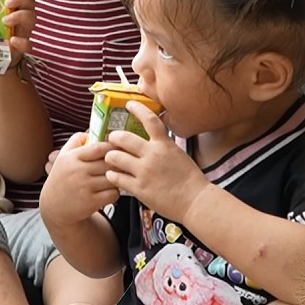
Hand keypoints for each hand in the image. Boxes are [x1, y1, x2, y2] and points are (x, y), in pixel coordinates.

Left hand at [1, 0, 35, 60]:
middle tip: (8, 2)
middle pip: (30, 2)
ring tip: (6, 20)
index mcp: (13, 6)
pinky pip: (28, 44)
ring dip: (20, 16)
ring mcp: (23, 31)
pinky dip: (23, 42)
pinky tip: (13, 41)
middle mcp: (21, 16)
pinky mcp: (21, 48)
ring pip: (32, 19)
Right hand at [41, 132, 118, 226]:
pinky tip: (110, 191)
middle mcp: (78, 171)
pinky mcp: (91, 202)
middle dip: (120, 163)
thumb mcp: (63, 157)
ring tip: (117, 177)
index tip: (120, 149)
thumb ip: (76, 141)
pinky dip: (115, 192)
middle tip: (126, 164)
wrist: (53, 208)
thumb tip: (92, 129)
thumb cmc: (62, 179)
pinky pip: (114, 193)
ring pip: (114, 178)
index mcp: (72, 158)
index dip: (113, 147)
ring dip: (119, 178)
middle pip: (109, 163)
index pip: (99, 147)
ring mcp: (84, 187)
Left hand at [105, 101, 206, 221]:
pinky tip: (113, 176)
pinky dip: (112, 176)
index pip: (150, 120)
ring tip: (110, 160)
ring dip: (109, 157)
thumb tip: (154, 142)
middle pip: (124, 138)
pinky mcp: (139, 188)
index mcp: (164, 145)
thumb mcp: (179, 155)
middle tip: (112, 140)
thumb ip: (164, 147)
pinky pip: (116, 178)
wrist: (194, 200)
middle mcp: (152, 155)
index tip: (129, 104)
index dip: (137, 109)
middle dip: (114, 138)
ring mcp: (144, 171)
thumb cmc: (190, 179)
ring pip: (115, 158)